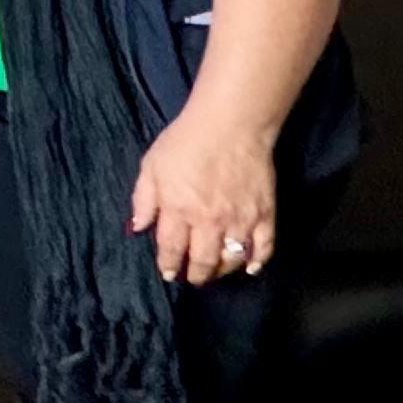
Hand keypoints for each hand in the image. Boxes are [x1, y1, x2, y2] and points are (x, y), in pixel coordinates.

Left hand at [133, 106, 282, 286]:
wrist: (231, 124)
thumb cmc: (185, 141)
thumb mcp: (151, 166)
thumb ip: (143, 200)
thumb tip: (138, 228)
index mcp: (178, 209)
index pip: (172, 249)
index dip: (169, 265)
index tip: (169, 273)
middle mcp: (209, 221)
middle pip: (203, 261)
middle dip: (196, 275)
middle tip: (193, 278)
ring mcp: (240, 220)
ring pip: (232, 259)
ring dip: (222, 270)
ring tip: (215, 271)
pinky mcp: (264, 214)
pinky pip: (264, 247)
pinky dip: (258, 261)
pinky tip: (250, 267)